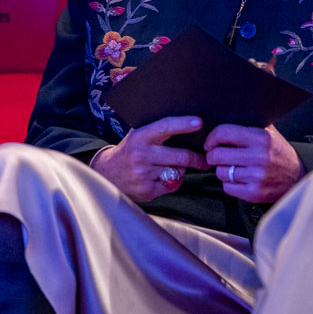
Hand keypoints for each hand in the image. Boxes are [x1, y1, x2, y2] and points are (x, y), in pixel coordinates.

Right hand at [92, 116, 207, 201]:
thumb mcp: (139, 135)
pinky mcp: (147, 190)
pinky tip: (162, 177)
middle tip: (206, 160)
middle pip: (181, 156)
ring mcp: (144, 174)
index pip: (166, 127)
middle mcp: (142, 155)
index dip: (184, 125)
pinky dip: (173, 181)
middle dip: (198, 159)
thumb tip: (190, 128)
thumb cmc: (130, 150)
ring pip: (178, 171)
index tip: (199, 123)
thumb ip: (159, 132)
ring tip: (170, 166)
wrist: (106, 174)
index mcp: (141, 137)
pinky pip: (173, 185)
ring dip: (181, 170)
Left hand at [205, 124, 305, 202]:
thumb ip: (251, 124)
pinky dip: (229, 183)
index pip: (224, 133)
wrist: (298, 178)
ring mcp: (256, 176)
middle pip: (217, 155)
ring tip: (232, 167)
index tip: (210, 142)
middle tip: (216, 155)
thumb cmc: (281, 154)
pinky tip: (239, 178)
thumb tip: (228, 115)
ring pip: (220, 172)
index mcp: (261, 138)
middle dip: (213, 155)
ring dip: (222, 170)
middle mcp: (259, 156)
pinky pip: (227, 187)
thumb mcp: (270, 133)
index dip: (212, 137)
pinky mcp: (254, 193)